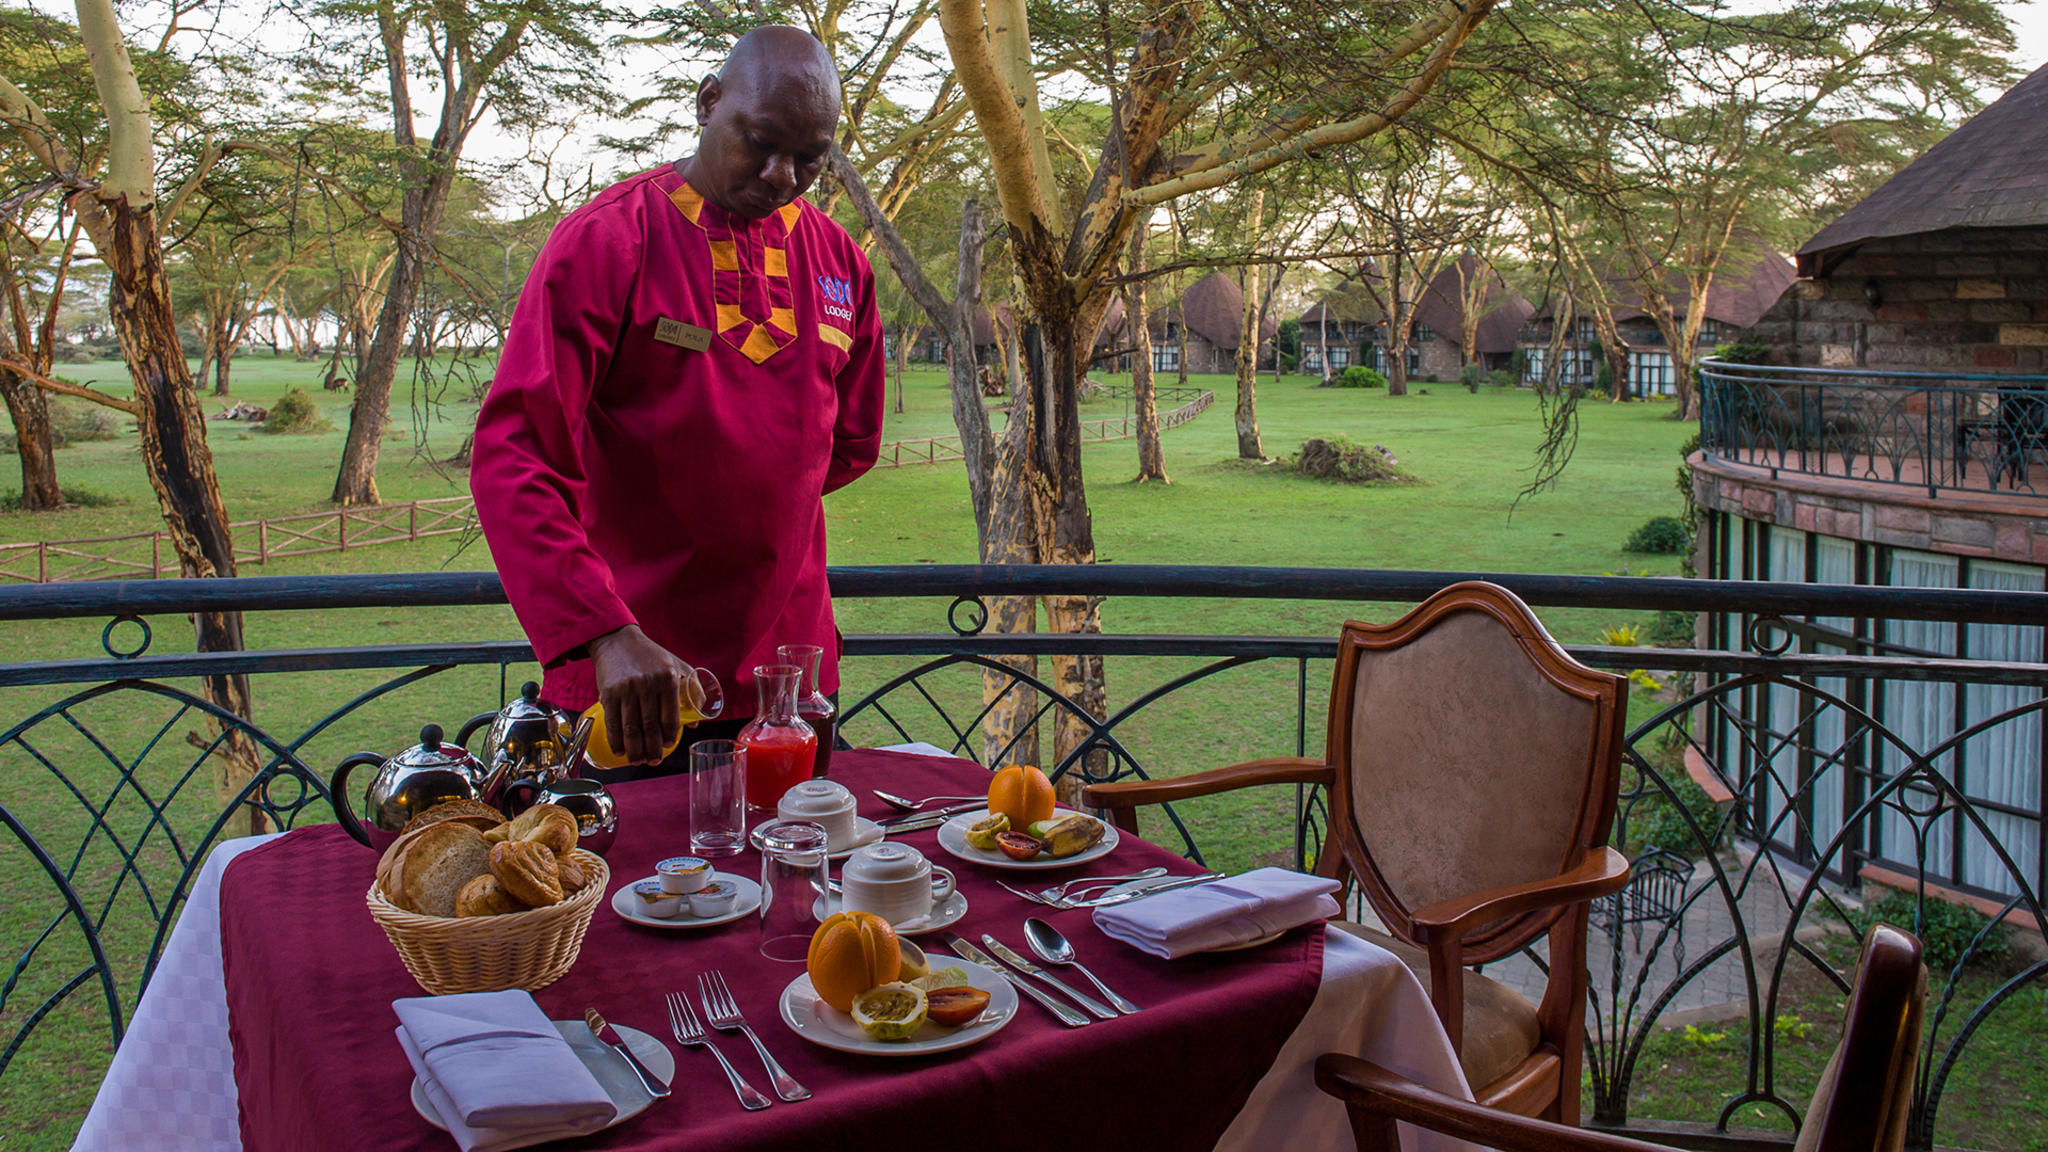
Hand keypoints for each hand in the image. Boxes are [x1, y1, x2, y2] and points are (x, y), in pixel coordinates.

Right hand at [588, 625, 683, 764]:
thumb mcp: (677, 665)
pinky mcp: (609, 693)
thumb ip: (692, 690)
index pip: (670, 715)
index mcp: (667, 678)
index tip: (669, 746)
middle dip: (653, 749)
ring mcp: (627, 689)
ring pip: (631, 728)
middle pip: (650, 726)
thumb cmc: (651, 656)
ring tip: (638, 761)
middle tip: (654, 761)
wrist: (618, 641)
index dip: (670, 735)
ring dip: (635, 750)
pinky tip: (620, 750)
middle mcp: (647, 683)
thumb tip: (697, 722)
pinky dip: (616, 740)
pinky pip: (613, 722)